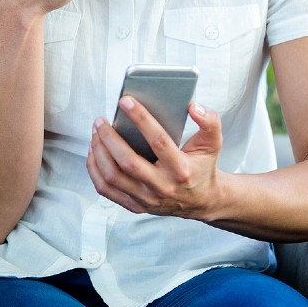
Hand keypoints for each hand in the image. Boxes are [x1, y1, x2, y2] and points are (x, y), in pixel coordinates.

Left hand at [87, 99, 223, 218]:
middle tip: (100, 120)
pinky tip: (95, 151)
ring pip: (112, 177)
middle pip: (128, 162)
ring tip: (96, 132)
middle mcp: (163, 187)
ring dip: (99, 152)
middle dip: (109, 138)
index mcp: (182, 170)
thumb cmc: (202, 167)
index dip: (141, 119)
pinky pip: (106, 189)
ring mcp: (147, 199)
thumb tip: (193, 106)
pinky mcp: (135, 205)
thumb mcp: (212, 144)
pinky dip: (95, 169)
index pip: (159, 142)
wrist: (202, 201)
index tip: (125, 101)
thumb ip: (209, 122)